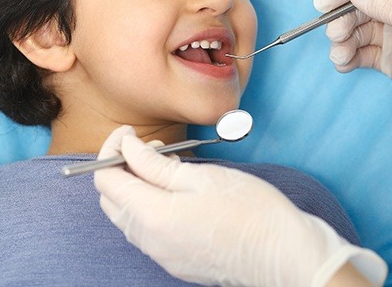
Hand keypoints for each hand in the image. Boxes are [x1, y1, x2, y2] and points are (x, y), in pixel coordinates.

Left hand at [95, 126, 385, 286]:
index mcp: (153, 216)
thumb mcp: (201, 176)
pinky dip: (148, 203)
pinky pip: (146, 229)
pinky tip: (174, 189)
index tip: (128, 132)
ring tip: (165, 163)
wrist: (286, 256)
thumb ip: (155, 165)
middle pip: (111, 199)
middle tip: (149, 147)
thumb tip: (127, 148)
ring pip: (127, 214)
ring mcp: (162, 254)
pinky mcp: (175, 259)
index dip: (111, 150)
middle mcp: (150, 241)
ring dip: (134, 185)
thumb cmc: (251, 210)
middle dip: (120, 167)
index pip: (105, 180)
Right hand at [314, 0, 391, 114]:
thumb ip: (390, 7)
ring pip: (360, 32)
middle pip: (364, 8)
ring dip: (342, 43)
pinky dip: (349, 58)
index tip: (324, 2)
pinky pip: (363, 53)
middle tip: (333, 36)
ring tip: (339, 58)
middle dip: (343, 21)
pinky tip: (344, 65)